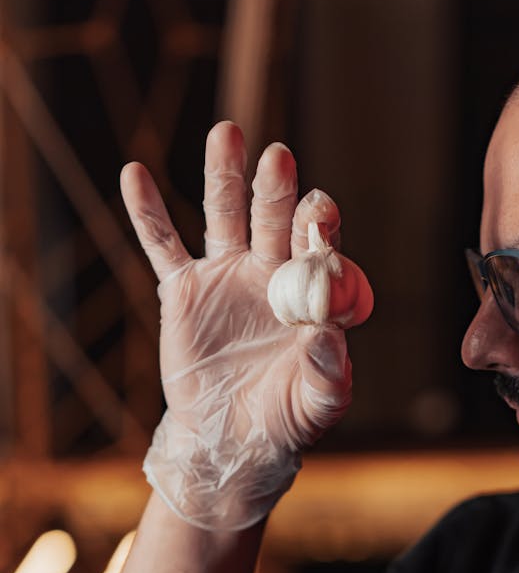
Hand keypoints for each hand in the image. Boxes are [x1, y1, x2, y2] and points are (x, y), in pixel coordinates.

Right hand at [120, 121, 366, 528]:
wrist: (233, 440)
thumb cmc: (285, 419)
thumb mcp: (316, 405)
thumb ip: (329, 374)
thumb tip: (329, 337)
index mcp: (310, 294)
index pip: (319, 249)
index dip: (319, 230)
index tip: (319, 213)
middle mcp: (271, 272)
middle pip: (275, 218)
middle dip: (277, 189)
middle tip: (279, 157)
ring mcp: (226, 275)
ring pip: (224, 215)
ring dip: (224, 175)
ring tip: (226, 132)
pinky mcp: (184, 290)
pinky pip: (163, 246)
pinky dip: (147, 212)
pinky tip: (134, 173)